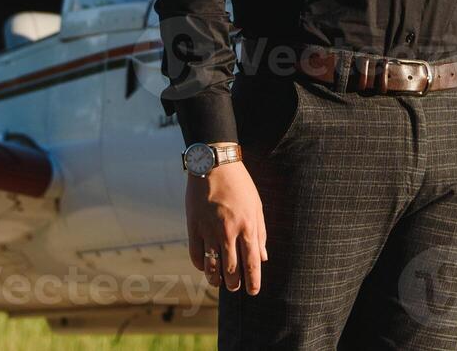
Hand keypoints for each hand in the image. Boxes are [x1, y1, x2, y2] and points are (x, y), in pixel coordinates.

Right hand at [185, 162, 267, 294]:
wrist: (214, 165)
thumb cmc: (239, 185)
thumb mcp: (256, 206)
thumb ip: (260, 233)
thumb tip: (263, 258)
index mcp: (247, 226)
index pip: (252, 263)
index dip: (253, 282)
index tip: (253, 292)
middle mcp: (229, 232)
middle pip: (231, 269)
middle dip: (234, 284)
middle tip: (235, 288)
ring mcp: (209, 230)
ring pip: (212, 266)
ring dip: (215, 279)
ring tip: (218, 284)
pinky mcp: (194, 226)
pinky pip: (196, 254)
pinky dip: (200, 265)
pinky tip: (205, 267)